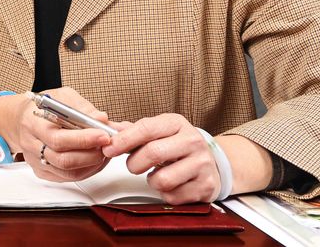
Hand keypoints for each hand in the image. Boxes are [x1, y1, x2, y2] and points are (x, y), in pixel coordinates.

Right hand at [13, 87, 116, 181]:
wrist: (21, 118)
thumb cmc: (43, 107)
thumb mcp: (62, 97)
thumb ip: (83, 109)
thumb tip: (102, 119)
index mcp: (33, 123)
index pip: (58, 139)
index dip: (84, 140)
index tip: (104, 135)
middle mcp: (31, 145)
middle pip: (63, 160)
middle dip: (91, 155)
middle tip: (108, 146)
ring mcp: (35, 161)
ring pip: (67, 173)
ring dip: (91, 165)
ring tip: (103, 152)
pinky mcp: (42, 172)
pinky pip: (67, 178)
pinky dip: (85, 171)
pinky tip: (93, 160)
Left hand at [103, 113, 220, 203]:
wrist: (212, 162)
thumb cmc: (178, 145)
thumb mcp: (159, 130)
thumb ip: (133, 130)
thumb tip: (108, 129)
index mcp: (177, 123)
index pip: (146, 128)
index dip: (123, 140)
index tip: (109, 149)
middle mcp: (192, 141)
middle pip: (153, 153)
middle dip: (134, 163)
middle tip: (133, 166)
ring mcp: (202, 164)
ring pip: (163, 179)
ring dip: (151, 181)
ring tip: (157, 174)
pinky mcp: (206, 186)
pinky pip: (173, 196)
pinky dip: (165, 193)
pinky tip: (171, 184)